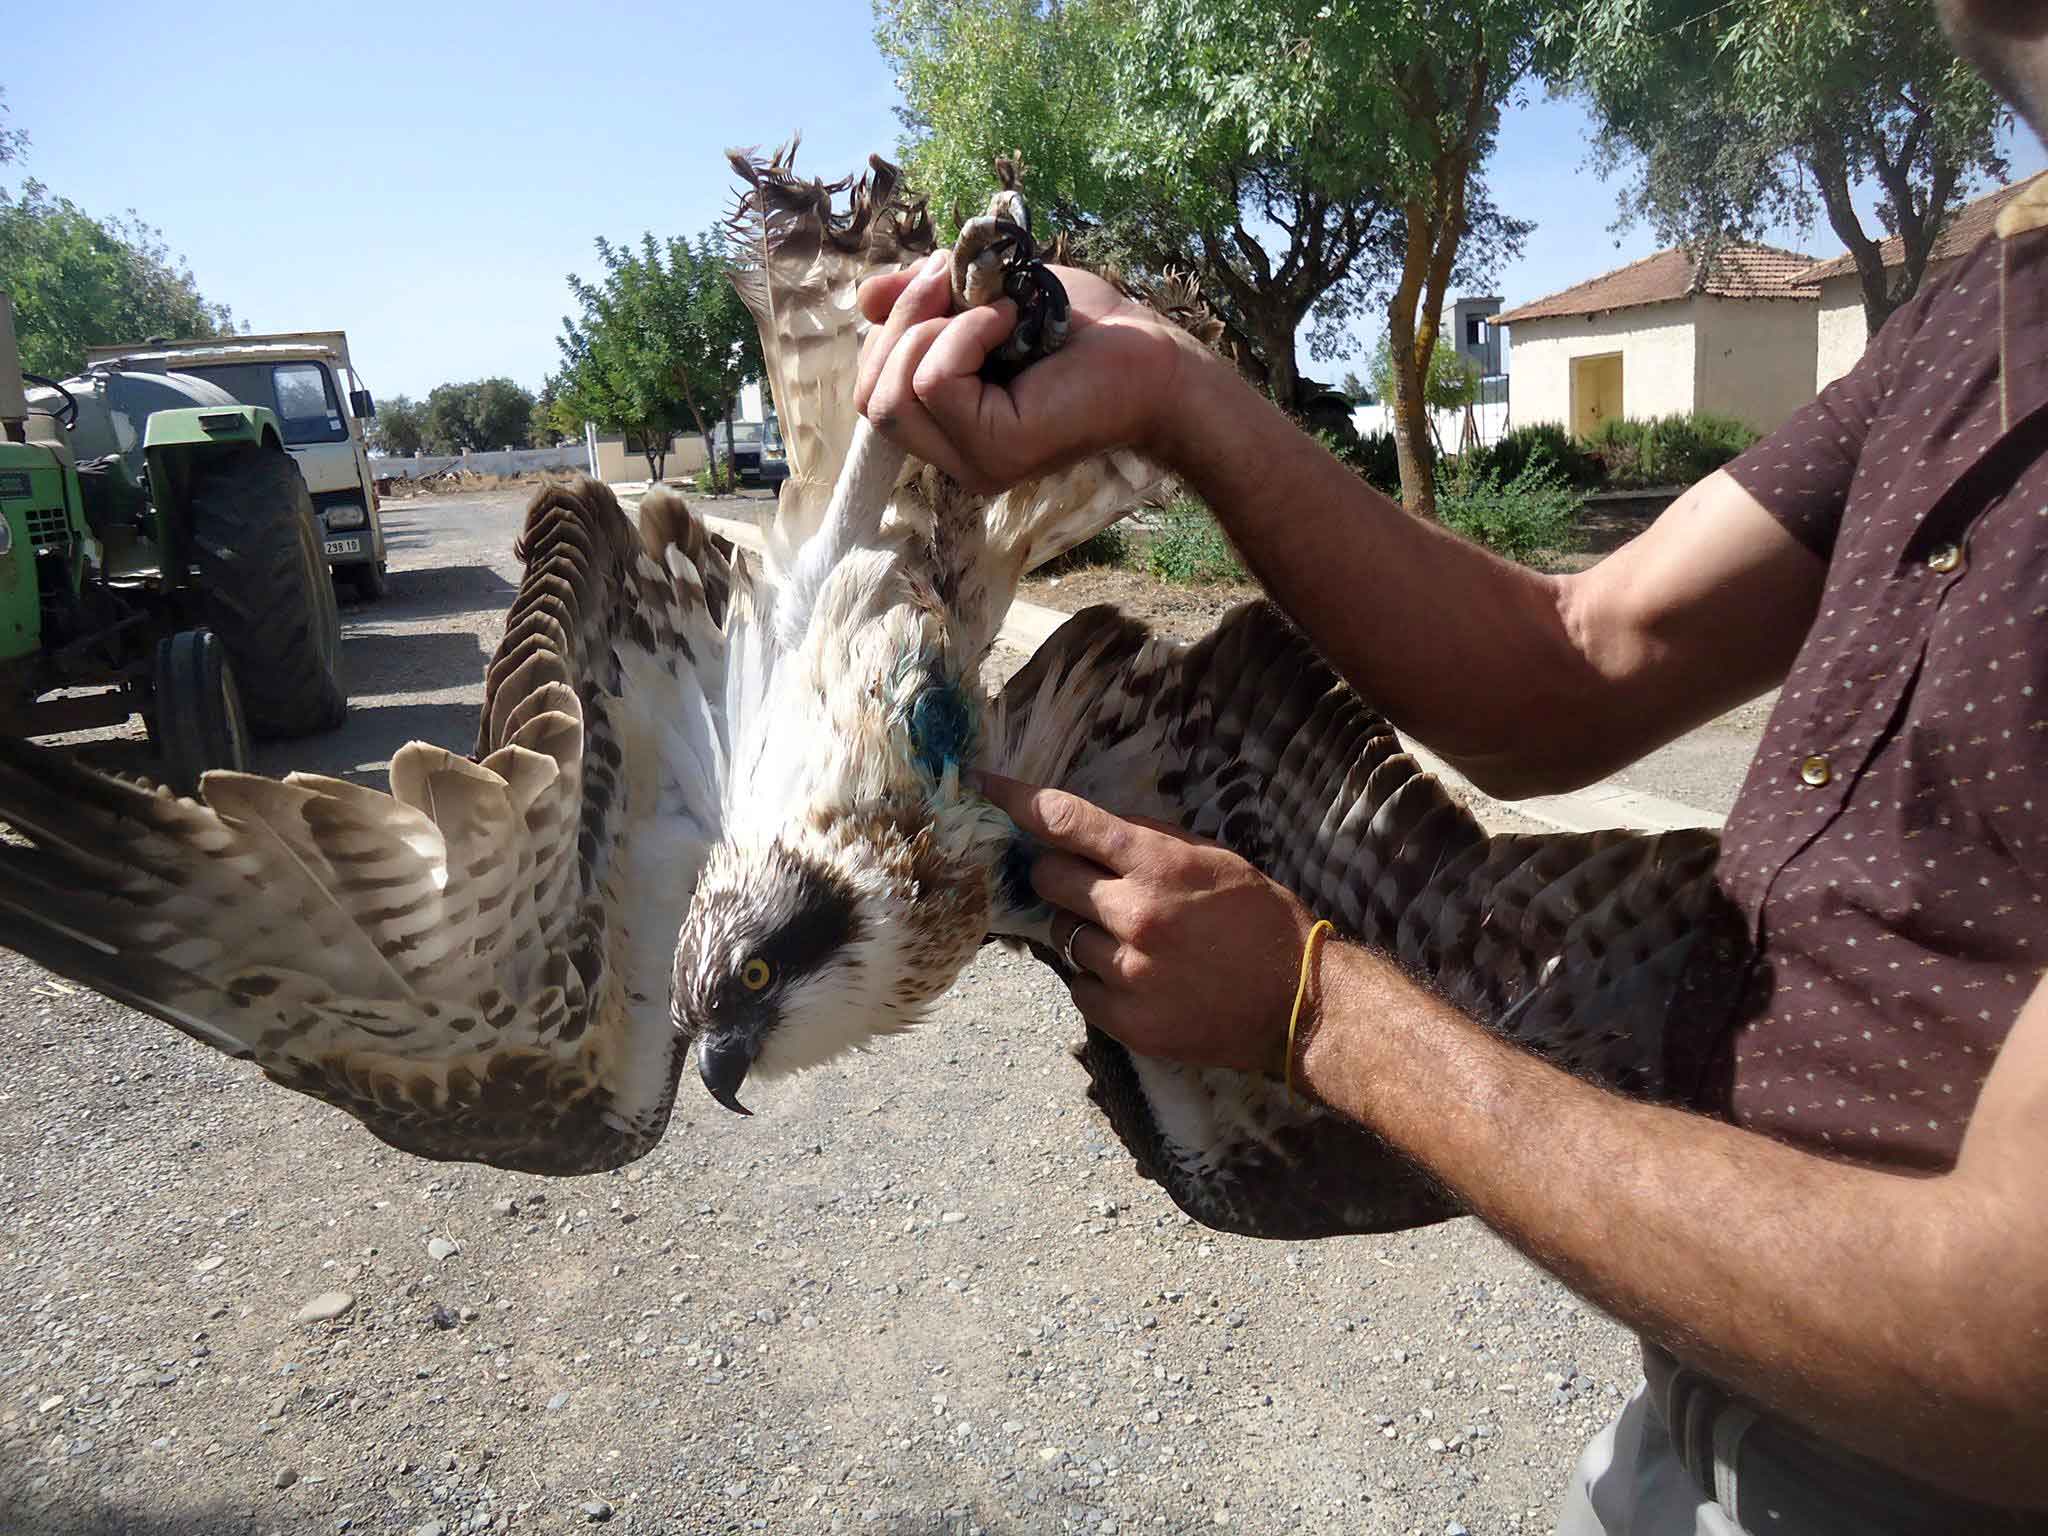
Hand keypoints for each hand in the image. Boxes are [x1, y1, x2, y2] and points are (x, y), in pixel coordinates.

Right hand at [854, 255, 1200, 492]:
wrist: (1156, 357)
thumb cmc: (1085, 331)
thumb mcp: (986, 301)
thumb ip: (928, 304)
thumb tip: (865, 298)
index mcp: (949, 428)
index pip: (873, 391)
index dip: (890, 329)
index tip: (936, 277)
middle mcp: (956, 457)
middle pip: (870, 397)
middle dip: (899, 323)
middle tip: (950, 279)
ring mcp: (974, 462)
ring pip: (892, 394)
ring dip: (929, 327)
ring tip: (990, 306)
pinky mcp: (996, 451)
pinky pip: (936, 383)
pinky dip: (963, 336)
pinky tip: (1008, 321)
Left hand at [979, 773, 1318, 1074]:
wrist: (1300, 1003)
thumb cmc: (1261, 921)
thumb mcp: (1214, 858)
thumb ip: (1150, 840)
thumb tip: (1092, 827)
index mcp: (1158, 865)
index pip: (1066, 820)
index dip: (1015, 799)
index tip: (981, 785)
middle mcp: (1133, 914)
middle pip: (1046, 879)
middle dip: (1057, 874)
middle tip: (1086, 884)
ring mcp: (1126, 972)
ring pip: (1063, 935)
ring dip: (1086, 930)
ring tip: (1134, 941)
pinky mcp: (1125, 1020)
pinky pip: (1078, 987)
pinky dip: (1097, 979)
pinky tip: (1136, 977)